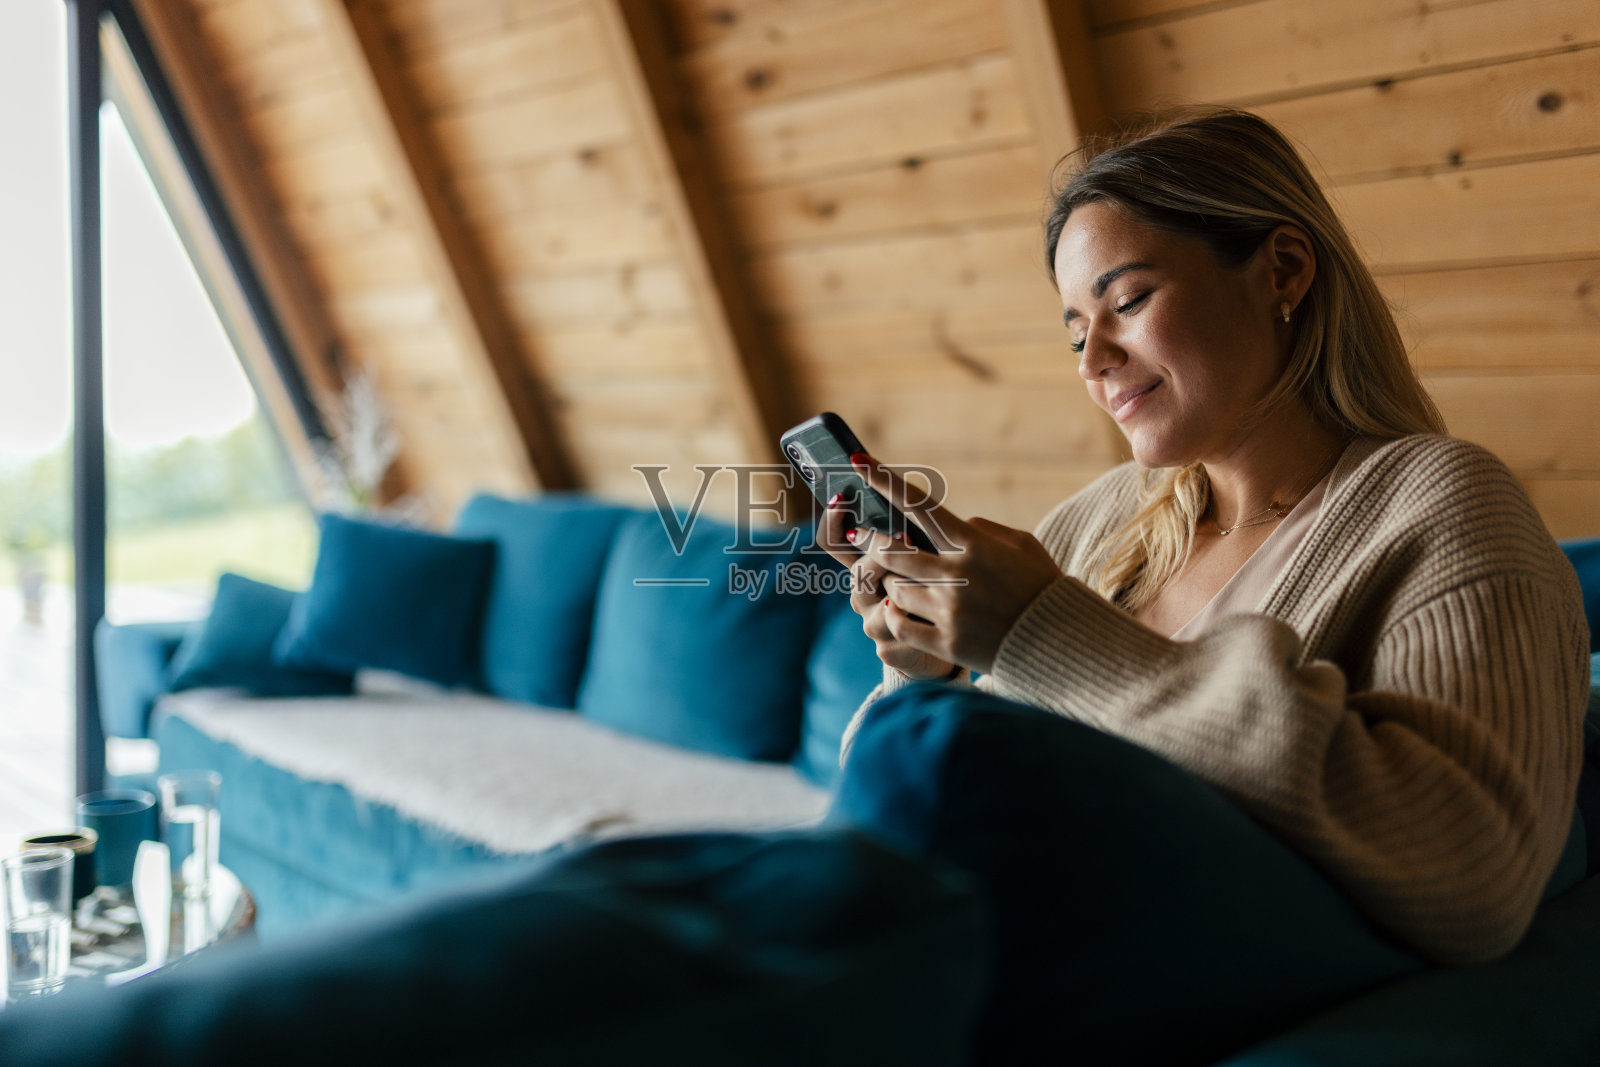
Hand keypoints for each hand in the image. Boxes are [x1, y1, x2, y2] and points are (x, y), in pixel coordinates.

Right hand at [817, 488, 958, 679]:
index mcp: (867, 565)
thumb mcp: (936, 554)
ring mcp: (872, 623)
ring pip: (877, 604)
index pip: (836, 542)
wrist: (956, 638)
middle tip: (905, 538)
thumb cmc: (946, 586)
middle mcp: (863, 594)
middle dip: (880, 556)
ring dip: (903, 592)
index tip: (840, 497)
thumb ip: (922, 531)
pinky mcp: (888, 650)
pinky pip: (896, 636)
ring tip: (928, 583)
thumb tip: (914, 514)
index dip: (833, 521)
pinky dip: (919, 627)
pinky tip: (935, 622)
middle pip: (857, 572)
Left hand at [847, 454, 1063, 674]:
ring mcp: (951, 610)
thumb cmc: (1042, 587)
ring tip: (895, 582)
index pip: (921, 505)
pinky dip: (894, 616)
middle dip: (870, 540)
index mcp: (975, 545)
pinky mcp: (947, 642)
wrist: (1061, 641)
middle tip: (860, 536)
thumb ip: (984, 529)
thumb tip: (955, 521)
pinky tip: (898, 611)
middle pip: (892, 550)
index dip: (886, 481)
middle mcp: (958, 574)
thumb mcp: (1024, 546)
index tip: (859, 462)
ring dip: (890, 583)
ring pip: (894, 588)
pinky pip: (900, 624)